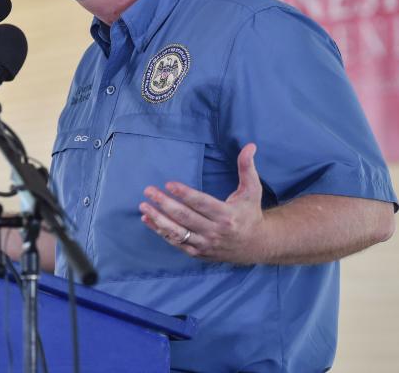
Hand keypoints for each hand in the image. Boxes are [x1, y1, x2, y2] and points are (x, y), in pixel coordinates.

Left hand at [139, 143, 270, 264]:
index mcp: (227, 215)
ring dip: (158, 219)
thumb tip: (250, 146)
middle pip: (185, 217)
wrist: (255, 245)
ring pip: (177, 232)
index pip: (202, 203)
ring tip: (143, 206)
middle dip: (165, 203)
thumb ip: (247, 168)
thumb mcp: (252, 190)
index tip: (169, 184)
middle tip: (149, 191)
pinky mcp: (198, 252)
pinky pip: (176, 242)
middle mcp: (215, 231)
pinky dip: (160, 232)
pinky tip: (148, 220)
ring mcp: (205, 244)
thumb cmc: (250, 213)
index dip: (185, 194)